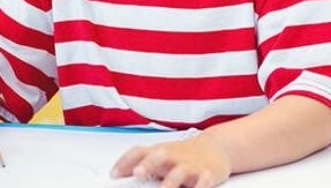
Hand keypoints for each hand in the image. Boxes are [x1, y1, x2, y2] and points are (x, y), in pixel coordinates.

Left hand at [111, 135, 231, 187]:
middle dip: (148, 164)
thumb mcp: (162, 156)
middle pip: (159, 156)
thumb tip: (117, 173)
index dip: (125, 162)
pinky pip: (204, 179)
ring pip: (180, 171)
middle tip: (138, 174)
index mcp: (159, 151)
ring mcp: (190, 165)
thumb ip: (142, 163)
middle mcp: (173, 156)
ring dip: (171, 181)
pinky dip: (201, 184)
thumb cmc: (183, 154)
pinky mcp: (207, 173)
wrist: (216, 147)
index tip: (114, 174)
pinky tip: (198, 186)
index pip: (139, 152)